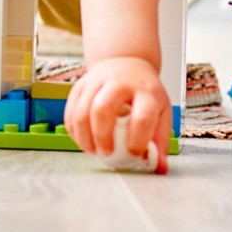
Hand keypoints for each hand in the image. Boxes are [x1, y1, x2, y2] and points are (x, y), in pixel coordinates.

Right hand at [65, 56, 169, 173]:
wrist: (127, 63)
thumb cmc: (144, 92)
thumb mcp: (161, 111)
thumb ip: (160, 141)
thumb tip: (159, 167)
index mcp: (146, 91)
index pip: (142, 117)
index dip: (137, 140)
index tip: (134, 153)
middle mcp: (120, 82)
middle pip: (103, 108)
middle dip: (102, 136)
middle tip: (106, 152)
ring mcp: (97, 80)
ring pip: (82, 110)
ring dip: (84, 136)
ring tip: (92, 150)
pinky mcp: (81, 84)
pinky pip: (71, 110)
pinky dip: (73, 130)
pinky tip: (83, 140)